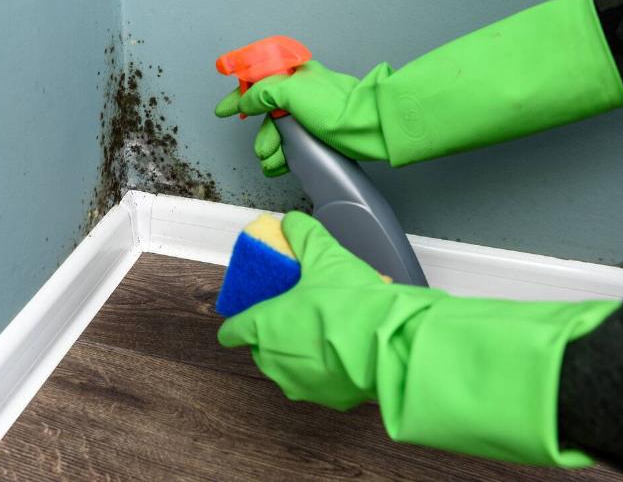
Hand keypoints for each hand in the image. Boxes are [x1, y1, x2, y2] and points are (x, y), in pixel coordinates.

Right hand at [215, 61, 391, 176]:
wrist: (366, 129)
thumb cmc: (335, 107)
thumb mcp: (290, 92)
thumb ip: (262, 94)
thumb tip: (245, 102)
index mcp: (294, 75)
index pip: (257, 82)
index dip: (239, 96)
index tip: (223, 111)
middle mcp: (300, 92)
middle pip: (266, 114)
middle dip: (264, 135)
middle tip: (264, 150)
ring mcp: (309, 114)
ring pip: (279, 132)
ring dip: (272, 149)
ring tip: (274, 162)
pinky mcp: (317, 133)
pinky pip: (292, 144)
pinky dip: (284, 156)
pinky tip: (282, 166)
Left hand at [217, 211, 410, 409]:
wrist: (391, 345)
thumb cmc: (350, 302)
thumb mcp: (325, 255)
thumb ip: (303, 233)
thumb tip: (292, 222)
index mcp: (262, 328)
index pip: (231, 331)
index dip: (240, 319)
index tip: (253, 311)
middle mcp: (273, 362)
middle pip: (262, 347)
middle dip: (278, 331)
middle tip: (301, 310)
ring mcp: (299, 384)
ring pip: (291, 365)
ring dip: (303, 350)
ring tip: (330, 327)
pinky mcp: (327, 400)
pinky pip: (321, 379)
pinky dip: (329, 366)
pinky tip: (350, 347)